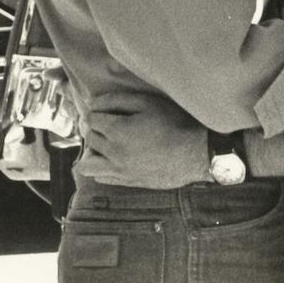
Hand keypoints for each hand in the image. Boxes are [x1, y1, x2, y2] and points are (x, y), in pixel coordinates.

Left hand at [75, 92, 209, 189]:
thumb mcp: (146, 103)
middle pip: (90, 138)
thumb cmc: (173, 123)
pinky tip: (114, 157)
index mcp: (117, 131)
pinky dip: (101, 166)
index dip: (97, 111)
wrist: (196, 153)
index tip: (106, 110)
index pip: (91, 119)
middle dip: (95, 128)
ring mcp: (120, 171)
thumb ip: (116, 100)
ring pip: (87, 165)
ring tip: (105, 144)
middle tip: (108, 122)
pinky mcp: (128, 182)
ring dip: (91, 152)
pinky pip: (101, 178)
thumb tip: (92, 103)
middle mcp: (114, 153)